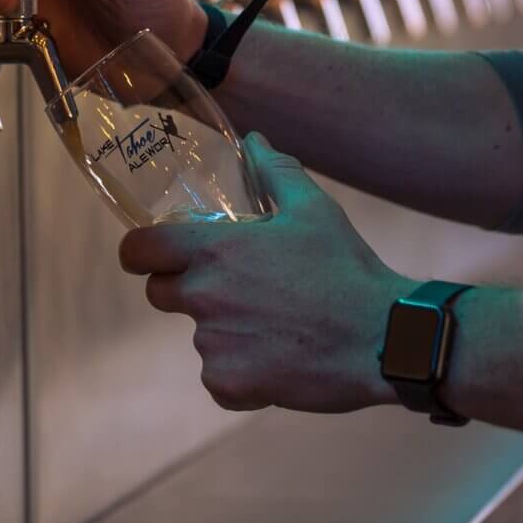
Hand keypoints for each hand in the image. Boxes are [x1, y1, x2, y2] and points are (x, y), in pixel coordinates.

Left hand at [119, 134, 413, 413]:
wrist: (384, 337)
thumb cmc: (346, 267)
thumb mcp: (313, 208)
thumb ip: (274, 170)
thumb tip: (255, 140)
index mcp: (214, 248)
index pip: (138, 250)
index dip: (139, 252)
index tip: (149, 255)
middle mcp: (204, 294)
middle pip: (161, 292)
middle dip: (185, 288)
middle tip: (232, 289)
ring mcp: (214, 342)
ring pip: (199, 335)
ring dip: (223, 331)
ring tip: (274, 325)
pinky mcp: (230, 383)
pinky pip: (219, 377)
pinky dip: (240, 373)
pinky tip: (279, 359)